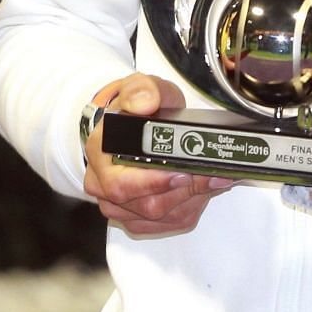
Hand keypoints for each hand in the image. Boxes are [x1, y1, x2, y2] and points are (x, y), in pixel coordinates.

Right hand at [83, 74, 235, 236]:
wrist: (134, 123)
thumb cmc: (135, 111)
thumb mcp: (140, 88)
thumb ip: (142, 90)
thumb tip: (145, 103)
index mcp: (99, 152)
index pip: (120, 184)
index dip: (155, 183)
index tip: (183, 173)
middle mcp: (102, 184)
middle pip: (148, 205)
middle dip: (186, 190)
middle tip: (212, 174)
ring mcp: (119, 206)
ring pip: (163, 217)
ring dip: (192, 199)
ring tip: (211, 177)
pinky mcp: (137, 219)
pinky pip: (170, 223)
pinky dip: (191, 206)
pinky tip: (200, 188)